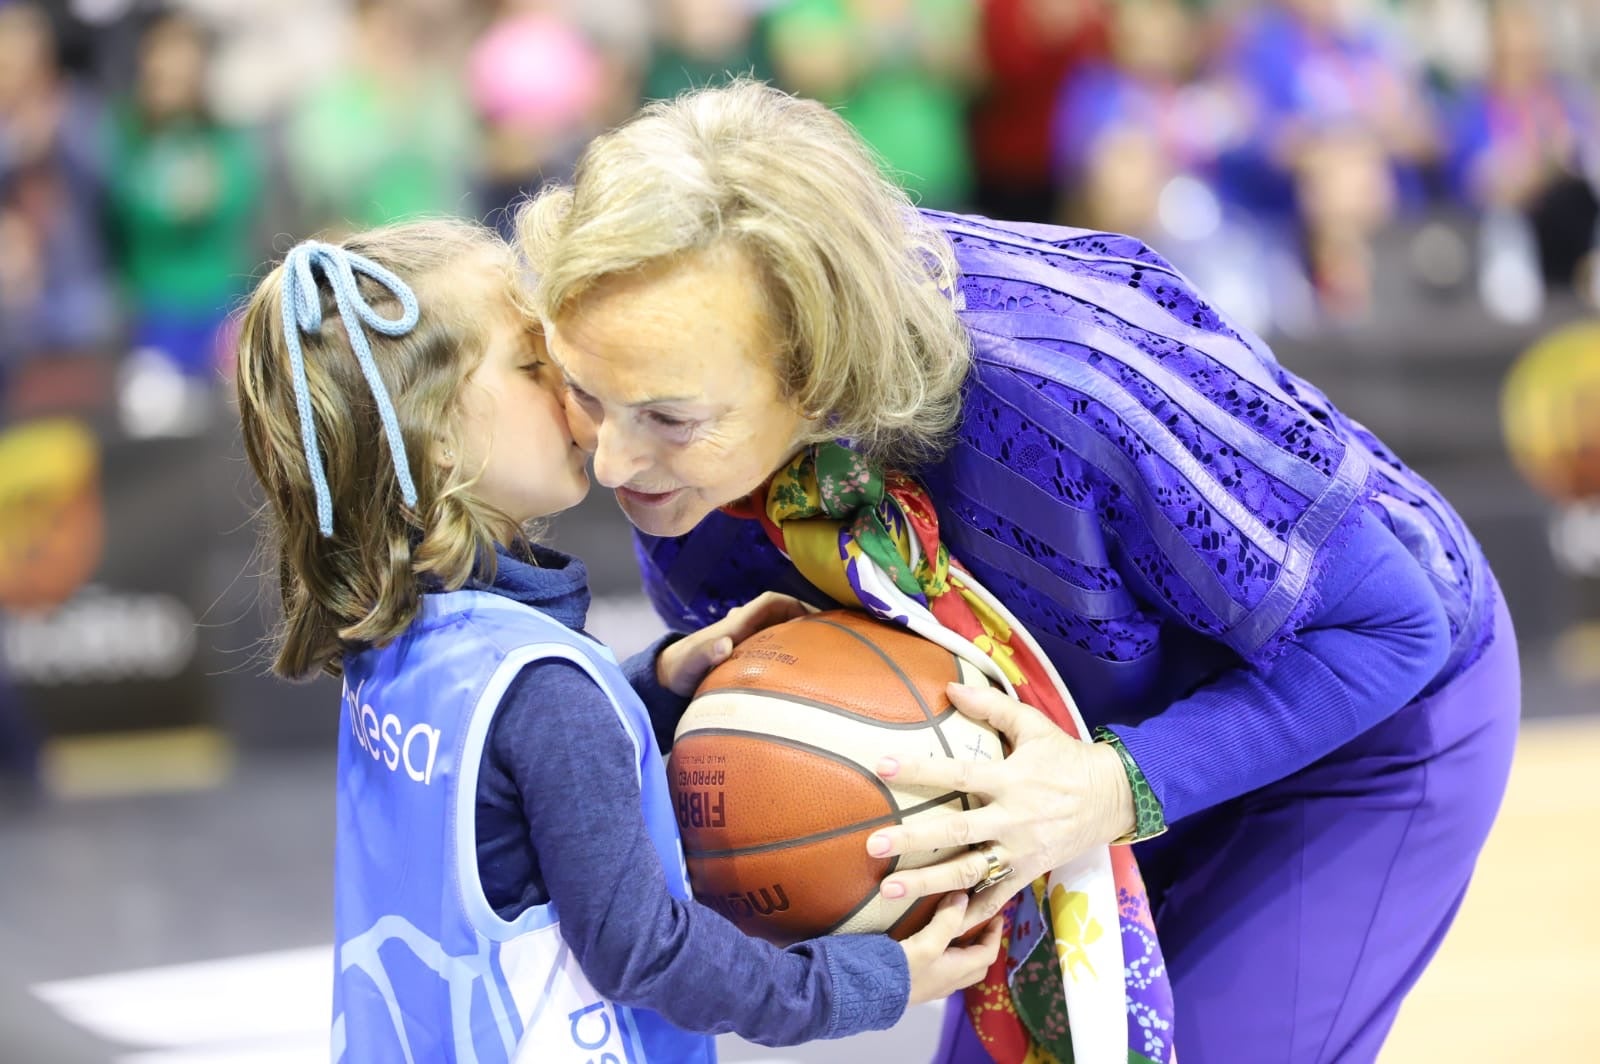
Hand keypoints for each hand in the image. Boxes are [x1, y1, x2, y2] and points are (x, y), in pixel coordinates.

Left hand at [655, 591, 812, 696]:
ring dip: (802, 632)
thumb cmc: (679, 670)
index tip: (819, 618)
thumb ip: (704, 654)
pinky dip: (792, 647)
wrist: (666, 677)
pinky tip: (804, 665)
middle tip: (835, 634)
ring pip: (780, 626)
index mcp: (737, 625)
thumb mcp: (690, 664)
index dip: (797, 604)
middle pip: (782, 612)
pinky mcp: (746, 652)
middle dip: (808, 617)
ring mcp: (746, 638)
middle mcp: (744, 626)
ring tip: (827, 648)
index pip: (772, 602)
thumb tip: (725, 644)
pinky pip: (775, 642)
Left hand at [867, 683, 1135, 930]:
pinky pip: (997, 897)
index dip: (921, 770)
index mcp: (1010, 780)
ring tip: (890, 890)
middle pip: (956, 831)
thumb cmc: (1067, 758)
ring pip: (969, 871)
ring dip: (928, 882)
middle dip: (913, 839)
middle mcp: (1012, 819)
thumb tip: (951, 688)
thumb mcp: (1034, 726)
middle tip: (873, 845)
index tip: (883, 766)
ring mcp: (1020, 851)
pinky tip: (941, 921)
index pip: (958, 774)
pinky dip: (971, 912)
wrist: (1113, 797)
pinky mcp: (1028, 872)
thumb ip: (992, 707)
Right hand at [900, 891, 1004, 1004]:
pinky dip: (945, 954)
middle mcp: (948, 981)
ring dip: (963, 950)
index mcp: (957, 971)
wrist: (865, 993)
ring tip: (957, 929)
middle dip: (983, 944)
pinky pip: (940, 968)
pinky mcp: (915, 983)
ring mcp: (931, 985)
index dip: (995, 935)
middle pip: (976, 964)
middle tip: (980, 924)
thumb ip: (946, 921)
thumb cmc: (901, 971)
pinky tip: (931, 942)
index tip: (998, 915)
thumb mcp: (927, 944)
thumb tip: (963, 897)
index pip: (988, 954)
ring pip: (958, 967)